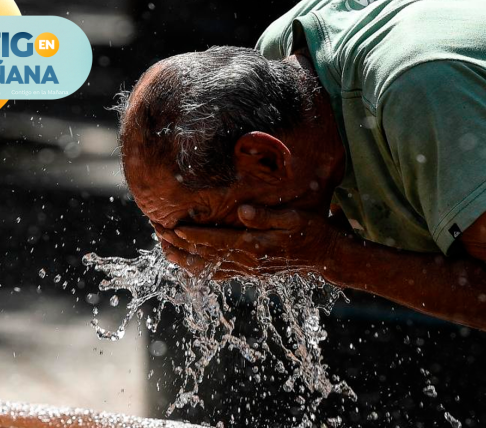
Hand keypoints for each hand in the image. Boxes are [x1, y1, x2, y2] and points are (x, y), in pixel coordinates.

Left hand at [154, 205, 348, 280]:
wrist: (327, 257)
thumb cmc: (312, 232)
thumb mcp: (295, 218)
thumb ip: (267, 216)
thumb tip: (244, 212)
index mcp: (255, 247)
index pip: (216, 241)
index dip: (192, 235)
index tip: (172, 227)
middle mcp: (248, 263)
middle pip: (206, 256)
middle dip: (180, 245)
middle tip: (158, 234)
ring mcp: (248, 270)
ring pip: (209, 268)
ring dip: (185, 259)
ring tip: (164, 250)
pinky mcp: (251, 272)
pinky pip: (220, 274)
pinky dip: (201, 271)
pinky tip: (188, 265)